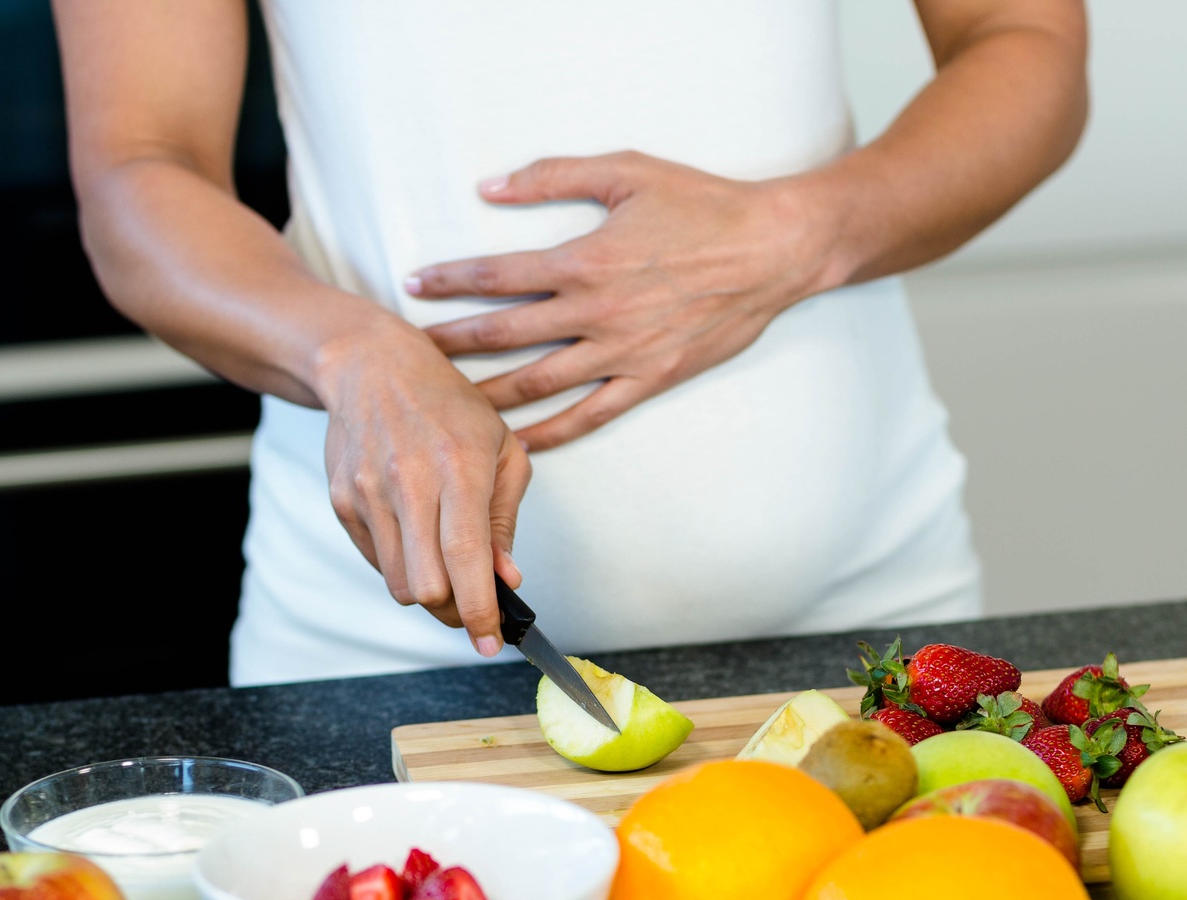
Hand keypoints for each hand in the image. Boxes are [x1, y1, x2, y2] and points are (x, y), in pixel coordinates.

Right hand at [313, 322, 529, 652]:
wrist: (371, 366)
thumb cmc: (447, 406)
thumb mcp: (500, 449)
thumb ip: (504, 519)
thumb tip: (506, 579)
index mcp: (457, 466)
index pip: (465, 558)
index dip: (479, 610)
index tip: (492, 641)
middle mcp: (408, 481)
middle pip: (427, 587)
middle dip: (455, 609)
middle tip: (473, 605)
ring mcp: (368, 493)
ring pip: (398, 584)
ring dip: (428, 590)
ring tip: (445, 564)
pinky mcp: (343, 501)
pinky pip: (376, 561)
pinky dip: (400, 564)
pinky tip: (414, 534)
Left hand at [407, 153, 841, 450]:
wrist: (774, 248)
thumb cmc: (703, 204)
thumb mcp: (627, 171)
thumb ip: (553, 176)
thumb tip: (489, 185)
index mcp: (585, 261)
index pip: (499, 275)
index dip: (451, 280)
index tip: (415, 286)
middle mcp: (598, 313)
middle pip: (506, 336)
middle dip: (453, 344)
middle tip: (412, 353)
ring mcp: (624, 353)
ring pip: (540, 383)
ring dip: (489, 393)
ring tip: (448, 402)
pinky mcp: (651, 379)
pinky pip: (591, 415)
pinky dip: (551, 433)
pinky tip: (517, 442)